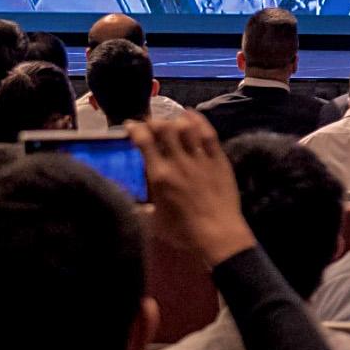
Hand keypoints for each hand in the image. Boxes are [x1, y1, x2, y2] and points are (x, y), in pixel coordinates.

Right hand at [131, 114, 257, 268]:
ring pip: (186, 127)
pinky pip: (208, 134)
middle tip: (151, 124)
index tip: (130, 125)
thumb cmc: (184, 232)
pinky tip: (192, 115)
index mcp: (160, 176)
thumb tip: (134, 205)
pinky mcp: (218, 159)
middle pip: (165, 128)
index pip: (144, 141)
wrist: (218, 233)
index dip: (135, 129)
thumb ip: (143, 208)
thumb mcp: (155, 222)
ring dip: (176, 120)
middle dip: (155, 121)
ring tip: (171, 120)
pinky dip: (199, 121)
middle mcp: (178, 161)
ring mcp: (200, 158)